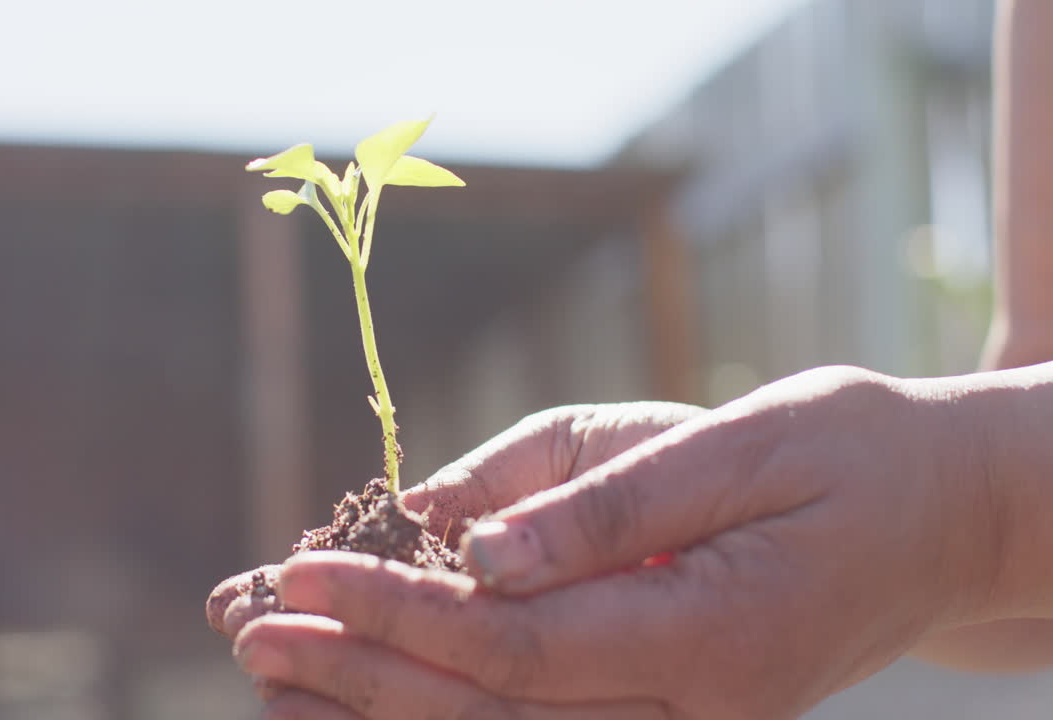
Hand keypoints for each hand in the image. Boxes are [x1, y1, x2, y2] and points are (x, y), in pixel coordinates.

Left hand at [233, 366, 1003, 718]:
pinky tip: (372, 687)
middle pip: (496, 712)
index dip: (399, 617)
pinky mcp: (673, 708)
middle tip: (252, 633)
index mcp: (716, 637)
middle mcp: (697, 708)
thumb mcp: (744, 443)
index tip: (301, 579)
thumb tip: (471, 543)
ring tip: (278, 672)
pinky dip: (447, 707)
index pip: (518, 646)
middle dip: (362, 674)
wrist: (944, 516)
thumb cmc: (852, 454)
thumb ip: (611, 502)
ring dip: (385, 706)